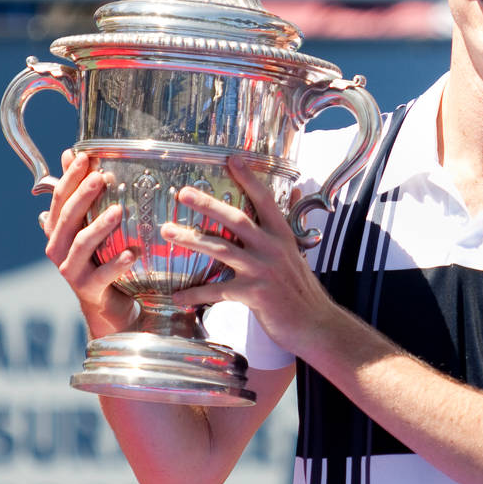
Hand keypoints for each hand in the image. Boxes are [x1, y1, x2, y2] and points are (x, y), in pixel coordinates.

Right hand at [42, 150, 136, 336]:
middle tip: (99, 177)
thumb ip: (82, 196)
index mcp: (58, 231)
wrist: (108, 306)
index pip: (60, 199)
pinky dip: (117, 263)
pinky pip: (103, 275)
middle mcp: (58, 250)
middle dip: (82, 196)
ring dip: (99, 227)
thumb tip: (70, 154)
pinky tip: (133, 253)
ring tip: (119, 211)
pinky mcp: (89, 290)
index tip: (84, 156)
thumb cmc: (101, 260)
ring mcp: (71, 271)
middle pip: (67, 218)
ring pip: (81, 245)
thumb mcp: (91, 227)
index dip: (70, 177)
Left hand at [160, 156, 333, 356]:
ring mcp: (263, 270)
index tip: (232, 159)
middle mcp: (273, 248)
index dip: (248, 179)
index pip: (265, 200)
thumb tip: (294, 190)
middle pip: (236, 220)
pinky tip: (178, 296)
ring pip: (222, 249)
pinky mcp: (255, 294)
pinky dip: (196, 293)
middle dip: (208, 204)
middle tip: (183, 193)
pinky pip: (218, 291)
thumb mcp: (298, 251)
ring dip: (192, 240)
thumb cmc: (302, 289)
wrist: (314, 324)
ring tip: (168, 232)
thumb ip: (289, 223)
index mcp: (283, 235)